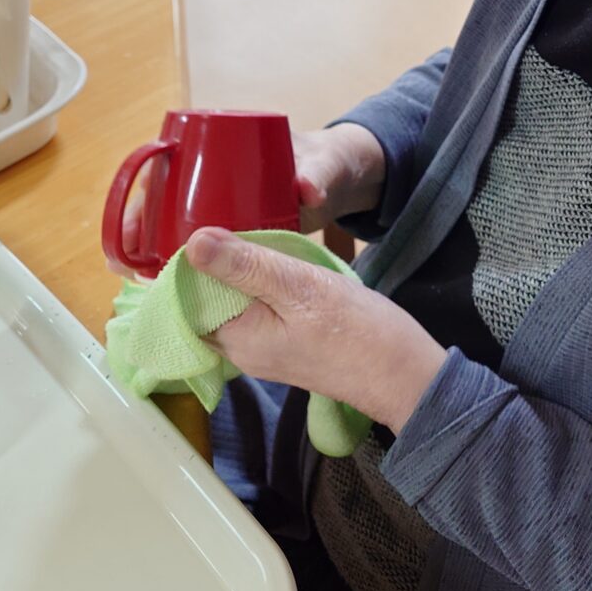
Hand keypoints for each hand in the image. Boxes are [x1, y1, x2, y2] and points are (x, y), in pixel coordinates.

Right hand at [104, 120, 385, 277]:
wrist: (345, 177)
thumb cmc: (326, 163)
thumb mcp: (322, 167)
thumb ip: (318, 177)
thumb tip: (307, 190)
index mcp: (222, 149)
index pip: (164, 167)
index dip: (142, 197)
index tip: (132, 227)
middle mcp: (211, 178)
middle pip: (159, 203)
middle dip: (137, 233)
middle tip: (129, 265)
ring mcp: (220, 205)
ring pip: (172, 227)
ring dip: (152, 252)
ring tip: (142, 282)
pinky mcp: (234, 232)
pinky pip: (198, 246)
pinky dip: (180, 264)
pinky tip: (168, 287)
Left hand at [188, 226, 447, 434]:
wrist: (404, 373)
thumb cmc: (357, 332)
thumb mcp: (299, 286)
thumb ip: (245, 265)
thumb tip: (194, 242)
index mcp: (235, 338)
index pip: (187, 295)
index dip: (189, 259)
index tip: (199, 221)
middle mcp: (241, 348)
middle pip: (207, 298)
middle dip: (214, 261)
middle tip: (230, 217)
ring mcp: (263, 347)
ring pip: (233, 300)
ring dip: (239, 269)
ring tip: (253, 233)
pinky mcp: (284, 342)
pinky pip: (256, 307)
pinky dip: (259, 282)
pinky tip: (275, 261)